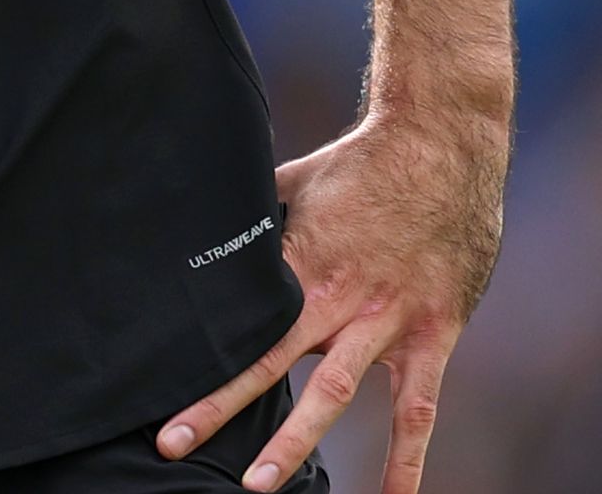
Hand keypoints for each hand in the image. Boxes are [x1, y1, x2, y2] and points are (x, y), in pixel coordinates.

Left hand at [157, 111, 509, 492]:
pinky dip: (408, 458)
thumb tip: (206, 222)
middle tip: (172, 443)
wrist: (443, 142)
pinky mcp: (433, 332)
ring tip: (258, 486)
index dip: (197, 351)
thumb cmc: (363, 161)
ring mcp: (386, 318)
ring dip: (293, 440)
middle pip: (267, 360)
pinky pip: (419, 407)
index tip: (158, 381)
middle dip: (218, 405)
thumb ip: (257, 215)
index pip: (236, 316)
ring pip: (334, 392)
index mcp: (297, 258)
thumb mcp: (295, 180)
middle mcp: (336, 295)